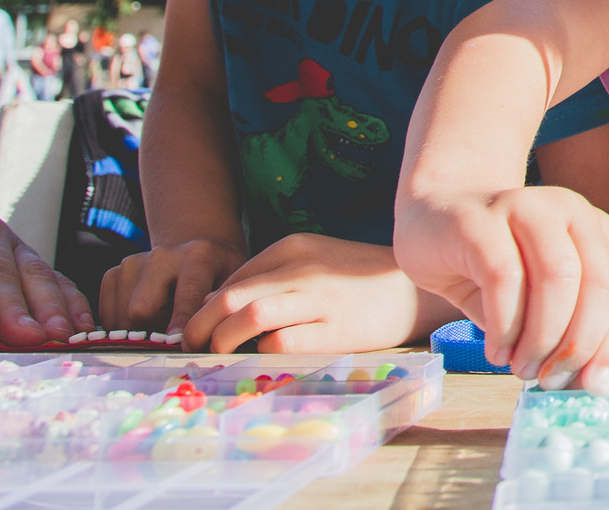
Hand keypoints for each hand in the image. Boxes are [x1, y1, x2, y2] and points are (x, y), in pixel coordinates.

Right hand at [101, 236, 244, 337]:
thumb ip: (220, 311)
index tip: (181, 344)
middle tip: (172, 337)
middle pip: (141, 311)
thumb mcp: (232, 288)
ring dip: (139, 331)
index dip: (181, 324)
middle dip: (154, 332)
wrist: (199, 251)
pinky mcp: (115, 272)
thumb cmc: (220, 277)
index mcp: (198, 256)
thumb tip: (206, 344)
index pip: (185, 295)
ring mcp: (134, 261)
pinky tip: (145, 319)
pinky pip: (106, 314)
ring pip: (121, 316)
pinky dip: (122, 326)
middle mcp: (162, 255)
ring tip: (162, 323)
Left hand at [183, 233, 453, 353]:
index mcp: (294, 248)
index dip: (206, 308)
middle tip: (193, 346)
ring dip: (223, 340)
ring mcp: (320, 300)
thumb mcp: (314, 262)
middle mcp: (303, 269)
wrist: (415, 291)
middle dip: (201, 326)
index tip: (198, 330)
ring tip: (219, 355)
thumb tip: (216, 306)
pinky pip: (282, 343)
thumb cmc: (358, 280)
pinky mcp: (335, 330)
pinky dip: (261, 354)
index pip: (233, 279)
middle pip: (232, 297)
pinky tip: (260, 360)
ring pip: (249, 317)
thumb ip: (271, 277)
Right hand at [396, 187, 608, 391]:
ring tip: (522, 368)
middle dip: (580, 343)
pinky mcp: (479, 222)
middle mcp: (567, 209)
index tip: (594, 386)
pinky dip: (506, 326)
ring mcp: (524, 207)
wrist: (434, 219)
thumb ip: (568, 332)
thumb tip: (592, 383)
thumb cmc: (491, 267)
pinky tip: (496, 351)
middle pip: (596, 282)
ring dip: (543, 337)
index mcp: (592, 228)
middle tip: (552, 381)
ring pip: (557, 278)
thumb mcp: (538, 301)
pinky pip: (504, 278)